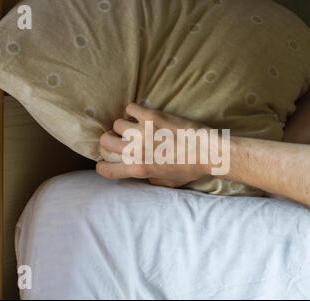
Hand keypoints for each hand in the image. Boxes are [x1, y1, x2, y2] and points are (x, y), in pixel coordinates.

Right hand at [96, 103, 210, 187]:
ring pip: (117, 124)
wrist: (208, 151)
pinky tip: (141, 114)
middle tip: (120, 139)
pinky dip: (133, 110)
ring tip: (134, 126)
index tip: (105, 161)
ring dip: (124, 126)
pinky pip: (130, 108)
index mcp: (139, 169)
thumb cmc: (191, 169)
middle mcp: (136, 151)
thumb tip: (144, 174)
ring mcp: (142, 132)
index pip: (106, 169)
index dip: (102, 165)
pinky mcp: (152, 116)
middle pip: (105, 141)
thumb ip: (151, 179)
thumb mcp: (168, 182)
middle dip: (109, 141)